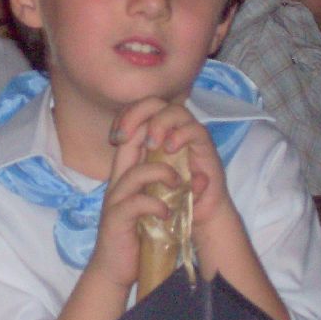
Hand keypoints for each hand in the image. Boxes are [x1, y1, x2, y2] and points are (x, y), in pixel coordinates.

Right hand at [91, 97, 229, 288]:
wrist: (115, 269)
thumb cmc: (137, 235)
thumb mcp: (152, 205)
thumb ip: (165, 188)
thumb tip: (199, 176)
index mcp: (125, 175)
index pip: (132, 136)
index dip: (149, 122)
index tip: (172, 130)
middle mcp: (117, 182)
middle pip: (129, 142)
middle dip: (153, 134)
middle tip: (176, 145)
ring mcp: (115, 200)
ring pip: (136, 173)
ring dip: (162, 174)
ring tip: (179, 185)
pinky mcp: (117, 220)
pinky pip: (137, 204)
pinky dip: (156, 206)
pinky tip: (168, 214)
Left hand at [110, 97, 229, 224]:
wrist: (195, 217)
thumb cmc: (166, 198)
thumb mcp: (142, 178)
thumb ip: (131, 158)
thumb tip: (116, 139)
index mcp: (154, 133)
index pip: (138, 109)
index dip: (124, 116)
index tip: (114, 138)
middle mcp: (172, 130)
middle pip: (154, 102)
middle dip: (136, 114)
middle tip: (125, 136)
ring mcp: (189, 137)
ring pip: (176, 110)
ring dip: (159, 123)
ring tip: (151, 144)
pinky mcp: (206, 148)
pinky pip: (195, 129)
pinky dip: (181, 135)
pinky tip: (170, 149)